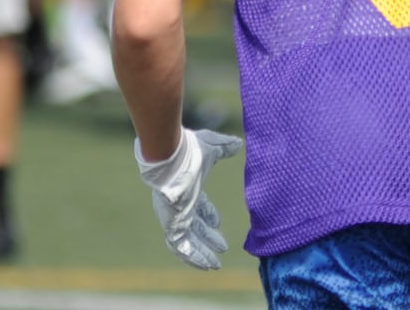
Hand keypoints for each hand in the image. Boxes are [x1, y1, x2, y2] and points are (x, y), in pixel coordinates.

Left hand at [135, 128, 242, 269]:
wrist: (171, 156)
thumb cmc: (190, 150)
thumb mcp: (212, 149)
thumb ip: (224, 147)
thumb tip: (238, 144)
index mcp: (188, 191)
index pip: (198, 208)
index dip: (209, 216)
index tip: (218, 223)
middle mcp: (180, 206)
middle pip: (195, 228)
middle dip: (208, 239)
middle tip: (223, 248)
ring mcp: (175, 217)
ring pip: (188, 242)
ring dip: (201, 254)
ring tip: (214, 266)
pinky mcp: (173, 225)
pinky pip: (182, 247)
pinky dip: (193, 257)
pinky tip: (206, 265)